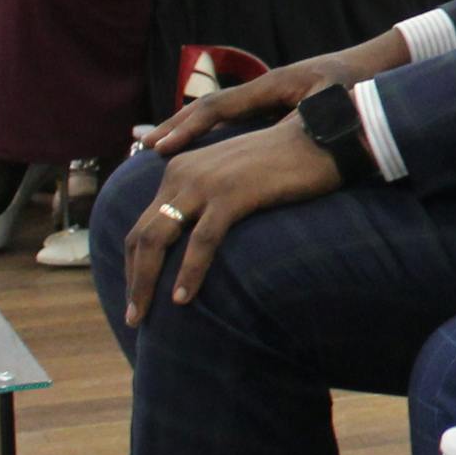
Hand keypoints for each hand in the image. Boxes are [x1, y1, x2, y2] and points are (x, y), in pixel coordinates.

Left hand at [121, 119, 338, 326]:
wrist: (321, 137)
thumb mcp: (233, 176)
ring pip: (157, 238)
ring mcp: (205, 183)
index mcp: (179, 170)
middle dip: (134, 280)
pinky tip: (183, 298)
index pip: (142, 224)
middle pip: (142, 235)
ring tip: (144, 315)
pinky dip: (189, 272)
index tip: (138, 294)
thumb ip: (209, 196)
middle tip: (134, 318)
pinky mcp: (232, 194)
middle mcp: (182, 174)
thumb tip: (198, 235)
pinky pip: (201, 241)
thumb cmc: (285, 162)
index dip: (134, 263)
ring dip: (145, 282)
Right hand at [141, 57, 339, 154]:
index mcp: (272, 85)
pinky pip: (231, 118)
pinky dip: (207, 131)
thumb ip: (306, 119)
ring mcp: (264, 95)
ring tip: (154, 147)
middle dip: (176, 126)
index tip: (162, 147)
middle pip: (209, 108)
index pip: (219, 107)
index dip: (189, 126)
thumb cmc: (356, 85)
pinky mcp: (270, 104)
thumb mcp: (333, 103)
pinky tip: (193, 149)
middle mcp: (261, 88)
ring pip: (216, 112)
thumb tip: (283, 138)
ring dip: (186, 128)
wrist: (370, 66)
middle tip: (143, 146)